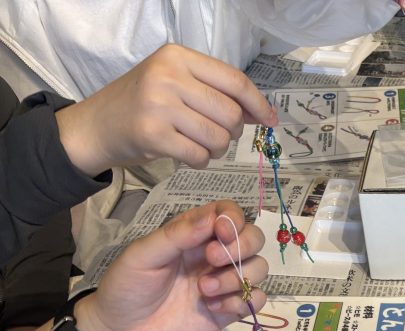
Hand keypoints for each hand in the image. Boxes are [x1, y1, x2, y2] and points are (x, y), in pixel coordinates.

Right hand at [55, 44, 275, 174]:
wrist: (95, 126)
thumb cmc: (142, 105)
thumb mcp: (174, 83)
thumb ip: (214, 91)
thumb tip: (261, 112)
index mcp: (177, 57)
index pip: (234, 80)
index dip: (258, 103)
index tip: (270, 120)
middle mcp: (168, 76)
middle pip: (230, 113)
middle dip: (232, 132)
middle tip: (216, 135)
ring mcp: (159, 105)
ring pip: (219, 137)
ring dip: (216, 150)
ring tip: (198, 145)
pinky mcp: (153, 135)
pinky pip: (200, 156)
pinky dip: (200, 162)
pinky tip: (186, 155)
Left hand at [74, 201, 267, 330]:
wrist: (121, 330)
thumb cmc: (127, 285)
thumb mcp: (143, 254)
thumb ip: (177, 234)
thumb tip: (213, 217)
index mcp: (194, 234)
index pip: (230, 213)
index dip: (234, 219)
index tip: (222, 233)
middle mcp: (215, 255)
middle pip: (254, 239)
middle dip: (242, 247)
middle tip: (212, 260)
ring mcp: (224, 283)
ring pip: (259, 269)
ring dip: (237, 277)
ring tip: (204, 290)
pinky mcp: (229, 310)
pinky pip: (256, 301)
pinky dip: (241, 303)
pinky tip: (213, 308)